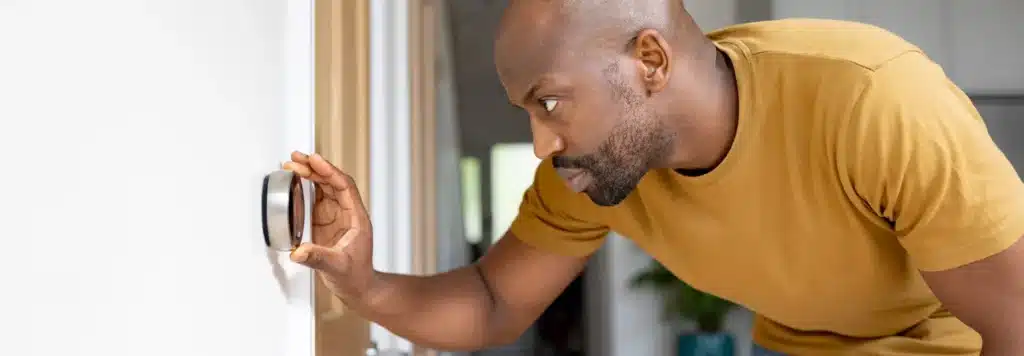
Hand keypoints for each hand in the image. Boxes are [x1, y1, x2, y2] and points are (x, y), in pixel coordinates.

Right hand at [282, 151, 375, 303]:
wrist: (358, 288)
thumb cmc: (355, 277)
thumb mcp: (336, 267)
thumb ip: (317, 258)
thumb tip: (299, 251)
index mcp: (356, 218)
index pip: (344, 186)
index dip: (329, 171)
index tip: (314, 160)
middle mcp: (348, 213)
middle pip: (333, 182)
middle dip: (315, 168)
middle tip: (297, 158)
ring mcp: (337, 217)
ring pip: (325, 188)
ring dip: (311, 175)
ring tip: (293, 164)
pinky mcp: (326, 223)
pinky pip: (318, 199)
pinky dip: (307, 188)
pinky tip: (296, 181)